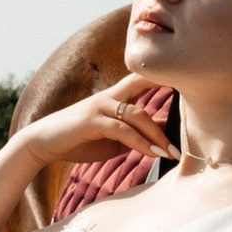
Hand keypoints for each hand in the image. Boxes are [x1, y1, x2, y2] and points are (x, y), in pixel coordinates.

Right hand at [27, 83, 177, 173]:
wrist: (43, 143)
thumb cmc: (80, 140)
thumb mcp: (113, 138)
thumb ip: (136, 133)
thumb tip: (163, 135)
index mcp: (115, 97)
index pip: (143, 81)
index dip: (163, 78)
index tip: (189, 82)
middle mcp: (109, 96)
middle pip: (145, 96)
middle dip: (167, 116)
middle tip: (184, 139)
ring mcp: (100, 106)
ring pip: (136, 114)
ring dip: (156, 135)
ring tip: (170, 153)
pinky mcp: (91, 120)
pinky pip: (121, 130)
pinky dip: (139, 142)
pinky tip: (151, 153)